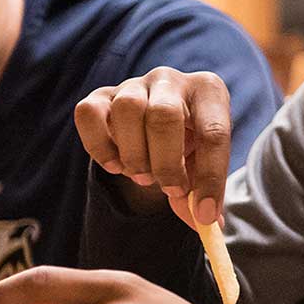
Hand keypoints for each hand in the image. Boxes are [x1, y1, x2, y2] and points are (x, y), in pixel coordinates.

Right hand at [76, 68, 231, 229]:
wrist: (156, 125)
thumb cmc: (187, 145)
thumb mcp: (203, 165)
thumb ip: (205, 193)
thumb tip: (207, 224)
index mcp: (208, 91)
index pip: (214, 132)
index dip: (211, 178)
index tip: (203, 212)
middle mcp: (171, 79)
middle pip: (164, 115)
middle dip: (166, 164)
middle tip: (170, 189)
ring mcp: (134, 84)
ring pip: (127, 110)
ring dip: (134, 155)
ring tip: (143, 175)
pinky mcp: (101, 96)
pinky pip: (89, 114)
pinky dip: (100, 147)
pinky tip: (116, 164)